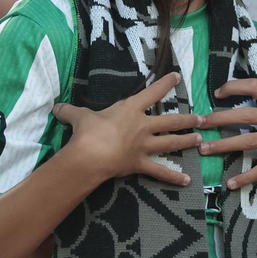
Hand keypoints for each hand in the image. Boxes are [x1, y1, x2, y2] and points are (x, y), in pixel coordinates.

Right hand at [53, 72, 202, 186]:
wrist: (91, 154)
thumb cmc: (88, 131)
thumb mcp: (78, 116)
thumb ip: (69, 111)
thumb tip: (55, 108)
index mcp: (130, 109)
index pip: (152, 92)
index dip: (166, 83)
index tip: (178, 77)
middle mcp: (143, 126)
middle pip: (171, 121)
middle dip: (187, 119)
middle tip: (201, 117)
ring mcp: (144, 146)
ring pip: (171, 143)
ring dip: (186, 141)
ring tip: (199, 140)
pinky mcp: (141, 164)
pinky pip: (160, 172)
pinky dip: (173, 177)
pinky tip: (187, 180)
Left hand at [198, 77, 256, 192]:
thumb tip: (255, 107)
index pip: (255, 86)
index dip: (234, 86)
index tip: (217, 93)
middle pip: (245, 114)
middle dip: (218, 118)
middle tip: (197, 122)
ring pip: (249, 140)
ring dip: (224, 145)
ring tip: (205, 150)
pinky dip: (246, 176)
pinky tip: (231, 183)